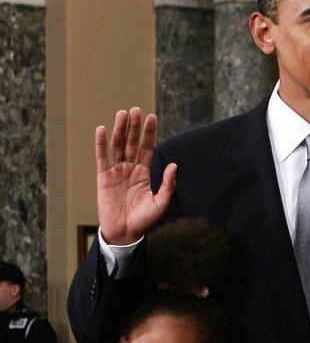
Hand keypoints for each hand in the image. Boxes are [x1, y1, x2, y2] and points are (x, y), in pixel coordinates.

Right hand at [96, 107, 176, 244]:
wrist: (125, 232)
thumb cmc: (144, 220)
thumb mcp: (160, 203)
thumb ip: (168, 185)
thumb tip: (173, 166)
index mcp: (143, 173)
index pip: (146, 148)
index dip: (149, 133)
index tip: (152, 117)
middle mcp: (129, 169)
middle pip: (132, 143)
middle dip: (135, 127)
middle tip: (137, 110)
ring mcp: (116, 171)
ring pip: (118, 146)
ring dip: (120, 130)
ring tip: (123, 114)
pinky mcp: (103, 177)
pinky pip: (102, 158)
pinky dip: (101, 144)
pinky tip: (102, 130)